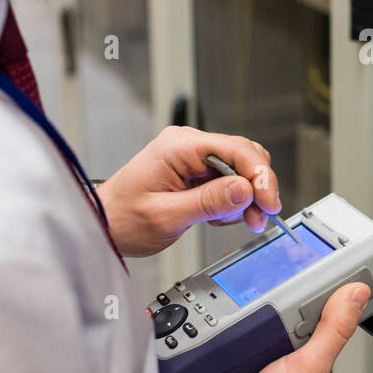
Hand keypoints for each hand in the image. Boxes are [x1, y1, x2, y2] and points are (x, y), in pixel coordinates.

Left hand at [97, 126, 282, 256]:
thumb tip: (245, 190)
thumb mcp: (166, 215)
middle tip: (260, 216)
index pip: (236, 149)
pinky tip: (219, 217)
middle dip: (257, 188)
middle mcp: (189, 146)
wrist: (103, 225)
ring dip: (247, 198)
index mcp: (179, 146)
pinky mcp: (196, 174)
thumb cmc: (122, 218)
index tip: (269, 201)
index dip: (259, 174)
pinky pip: (228, 183)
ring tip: (241, 221)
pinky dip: (233, 203)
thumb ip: (208, 201)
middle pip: (244, 156)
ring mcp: (193, 159)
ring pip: (240, 171)